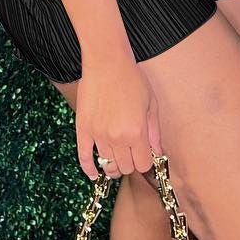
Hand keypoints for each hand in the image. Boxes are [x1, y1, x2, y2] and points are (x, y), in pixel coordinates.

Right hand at [74, 53, 162, 180]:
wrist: (107, 64)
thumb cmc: (132, 81)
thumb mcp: (152, 105)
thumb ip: (155, 132)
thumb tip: (157, 152)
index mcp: (136, 132)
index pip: (141, 164)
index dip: (145, 162)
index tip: (145, 155)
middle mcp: (116, 138)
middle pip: (124, 167)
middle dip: (131, 163)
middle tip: (132, 154)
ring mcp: (97, 135)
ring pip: (107, 164)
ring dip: (114, 166)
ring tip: (118, 161)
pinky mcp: (83, 130)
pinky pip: (83, 157)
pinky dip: (89, 169)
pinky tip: (94, 174)